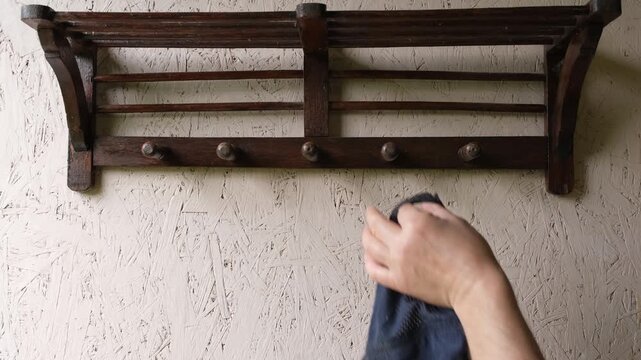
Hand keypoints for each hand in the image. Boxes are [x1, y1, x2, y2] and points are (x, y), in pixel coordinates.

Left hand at [362, 202, 502, 308]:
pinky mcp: (398, 281)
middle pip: (376, 224)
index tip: (412, 213)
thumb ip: (433, 210)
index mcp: (418, 224)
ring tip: (367, 231)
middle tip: (371, 212)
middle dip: (373, 215)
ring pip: (369, 245)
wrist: (474, 287)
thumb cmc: (472, 256)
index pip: (402, 210)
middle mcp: (403, 242)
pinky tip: (369, 256)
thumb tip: (419, 208)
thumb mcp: (456, 221)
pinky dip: (368, 261)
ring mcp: (397, 263)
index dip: (408, 210)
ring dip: (366, 235)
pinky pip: (373, 270)